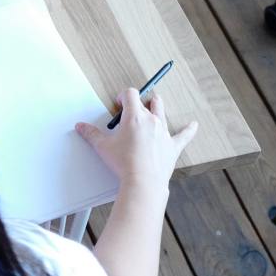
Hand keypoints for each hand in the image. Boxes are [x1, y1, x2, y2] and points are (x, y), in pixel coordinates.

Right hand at [75, 88, 199, 190]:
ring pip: (162, 113)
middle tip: (134, 108)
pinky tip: (193, 125)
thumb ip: (91, 134)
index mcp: (134, 117)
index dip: (123, 96)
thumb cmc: (124, 163)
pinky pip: (184, 135)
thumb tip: (81, 127)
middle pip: (148, 101)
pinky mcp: (172, 146)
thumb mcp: (103, 147)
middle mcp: (151, 120)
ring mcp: (164, 132)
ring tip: (155, 104)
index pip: (131, 94)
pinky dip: (189, 130)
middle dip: (141, 102)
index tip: (119, 103)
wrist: (143, 182)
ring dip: (157, 108)